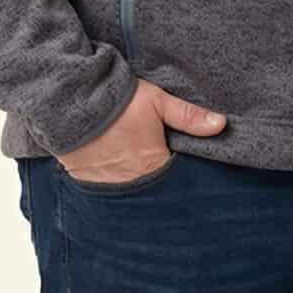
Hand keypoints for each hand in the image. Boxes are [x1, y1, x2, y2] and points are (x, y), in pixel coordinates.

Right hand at [56, 80, 225, 185]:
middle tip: (156, 169)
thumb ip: (189, 116)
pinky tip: (114, 171)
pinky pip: (107, 191)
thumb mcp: (157, 102)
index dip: (178, 172)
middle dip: (158, 182)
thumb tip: (221, 124)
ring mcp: (108, 185)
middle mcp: (133, 182)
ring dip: (135, 183)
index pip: (176, 179)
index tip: (178, 163)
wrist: (71, 101)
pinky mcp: (88, 183)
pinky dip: (113, 183)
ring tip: (134, 170)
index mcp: (153, 164)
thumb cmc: (117, 101)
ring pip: (130, 191)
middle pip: (153, 188)